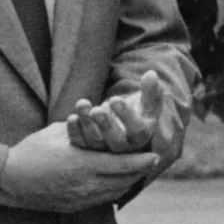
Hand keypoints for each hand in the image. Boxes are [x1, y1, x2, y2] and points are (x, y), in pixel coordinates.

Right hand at [0, 121, 157, 213]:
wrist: (9, 180)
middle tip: (150, 162)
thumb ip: (82, 130)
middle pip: (124, 182)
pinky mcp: (74, 208)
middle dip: (139, 173)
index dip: (141, 161)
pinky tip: (115, 183)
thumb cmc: (31, 151)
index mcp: (83, 164)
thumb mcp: (58, 133)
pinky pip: (102, 201)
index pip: (122, 165)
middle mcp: (86, 185)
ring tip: (136, 173)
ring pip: (115, 193)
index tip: (155, 155)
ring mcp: (80, 199)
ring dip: (127, 183)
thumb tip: (97, 122)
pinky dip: (113, 191)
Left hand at [66, 70, 183, 168]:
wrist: (125, 124)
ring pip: (95, 142)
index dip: (126, 116)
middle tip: (96, 110)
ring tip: (82, 104)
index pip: (137, 131)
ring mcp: (105, 150)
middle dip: (105, 125)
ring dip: (87, 124)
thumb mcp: (148, 101)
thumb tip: (151, 74)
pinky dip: (75, 132)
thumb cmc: (139, 111)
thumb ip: (151, 90)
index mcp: (142, 137)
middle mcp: (124, 147)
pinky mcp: (88, 148)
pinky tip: (72, 117)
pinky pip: (80, 143)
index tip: (115, 100)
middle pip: (115, 141)